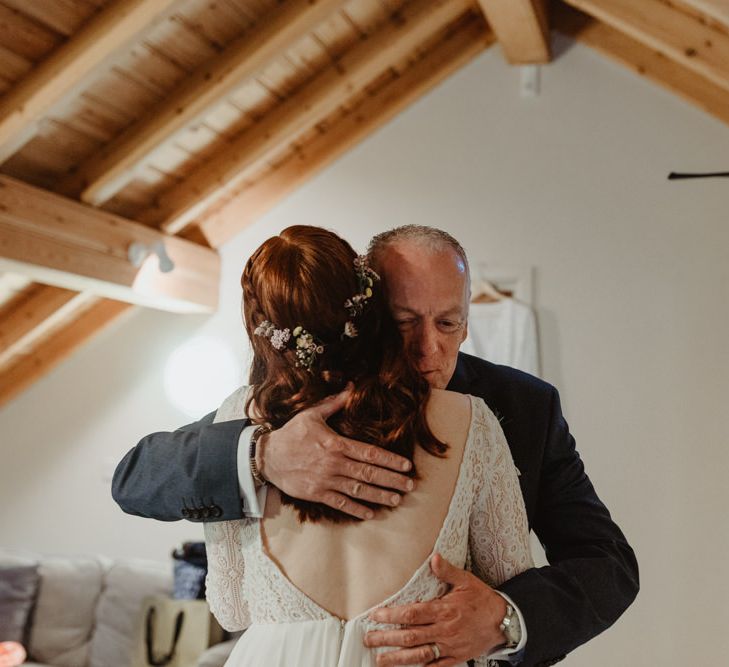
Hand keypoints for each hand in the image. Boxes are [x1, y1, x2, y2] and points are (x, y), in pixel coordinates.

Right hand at [258, 386, 414, 519]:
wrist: (267, 456)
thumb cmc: (291, 433)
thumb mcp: (311, 414)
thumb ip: (334, 402)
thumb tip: (351, 387)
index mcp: (336, 443)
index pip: (369, 453)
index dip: (390, 460)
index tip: (406, 465)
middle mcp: (334, 463)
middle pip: (369, 473)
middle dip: (391, 480)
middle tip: (410, 485)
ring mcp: (325, 480)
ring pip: (358, 489)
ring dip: (379, 495)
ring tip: (397, 499)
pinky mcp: (316, 493)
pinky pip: (340, 503)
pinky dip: (356, 509)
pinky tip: (370, 513)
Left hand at [364, 553, 507, 665]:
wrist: (504, 622)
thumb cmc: (483, 600)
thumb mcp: (466, 581)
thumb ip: (447, 571)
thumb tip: (433, 558)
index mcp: (444, 610)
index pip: (413, 614)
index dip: (392, 616)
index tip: (376, 616)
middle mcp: (444, 631)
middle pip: (410, 636)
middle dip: (387, 638)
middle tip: (369, 638)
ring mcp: (449, 647)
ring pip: (419, 655)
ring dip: (397, 659)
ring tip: (380, 660)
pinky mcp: (455, 658)